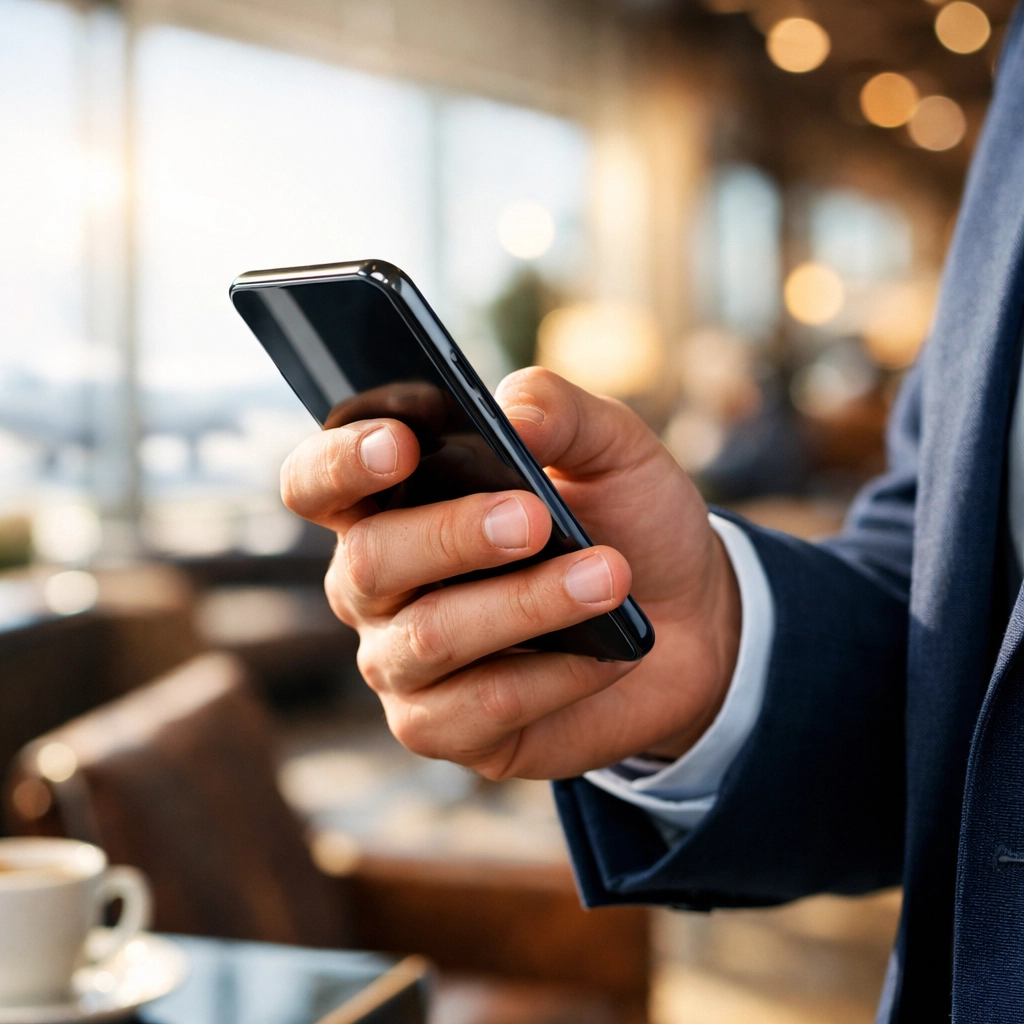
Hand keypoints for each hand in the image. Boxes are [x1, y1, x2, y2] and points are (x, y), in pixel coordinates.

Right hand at [281, 368, 740, 779]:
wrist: (689, 621)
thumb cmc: (627, 523)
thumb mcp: (612, 449)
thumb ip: (559, 412)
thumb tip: (512, 410)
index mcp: (393, 502)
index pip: (319, 481)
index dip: (342, 462)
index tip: (401, 444)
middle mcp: (378, 585)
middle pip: (370, 560)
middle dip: (455, 535)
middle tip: (536, 517)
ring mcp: (404, 662)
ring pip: (430, 637)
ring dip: (525, 604)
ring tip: (608, 577)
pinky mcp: (446, 728)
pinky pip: (482, 706)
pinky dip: (553, 675)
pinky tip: (606, 653)